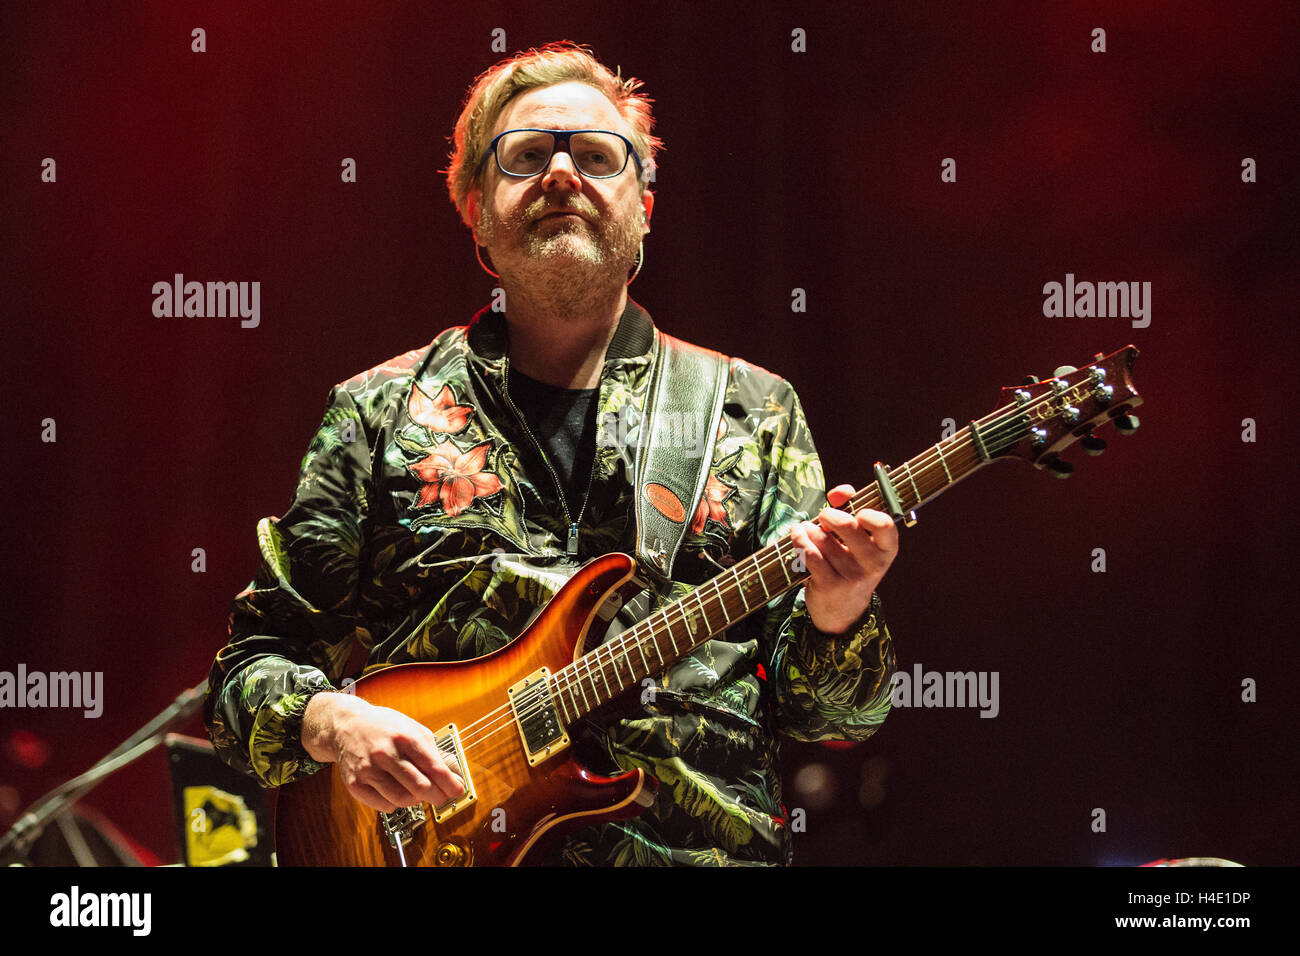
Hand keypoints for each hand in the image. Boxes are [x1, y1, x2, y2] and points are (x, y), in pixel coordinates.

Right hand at [301, 692, 465, 812]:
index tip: (458, 790)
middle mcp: (385, 754)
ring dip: (416, 800)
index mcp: (404, 738)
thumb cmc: (383, 727)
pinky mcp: (356, 784)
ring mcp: (369, 770)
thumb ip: (432, 750)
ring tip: (418, 793)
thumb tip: (451, 773)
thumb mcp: (412, 728)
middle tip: (441, 796)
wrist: (346, 725)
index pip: (433, 767)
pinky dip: (395, 804)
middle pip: (420, 787)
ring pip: (402, 800)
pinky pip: (383, 805)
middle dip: (437, 796)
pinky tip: (397, 792)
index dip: (449, 783)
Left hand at [789, 484, 899, 634]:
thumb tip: (840, 492)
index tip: (857, 512)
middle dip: (829, 515)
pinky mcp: (829, 585)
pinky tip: (797, 535)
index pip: (885, 526)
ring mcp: (851, 576)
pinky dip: (799, 540)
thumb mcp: (859, 541)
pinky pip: (809, 554)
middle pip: (849, 526)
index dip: (869, 513)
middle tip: (824, 516)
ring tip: (807, 529)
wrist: (843, 611)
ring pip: (823, 539)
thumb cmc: (851, 563)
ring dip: (809, 529)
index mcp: (886, 549)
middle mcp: (872, 564)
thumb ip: (851, 509)